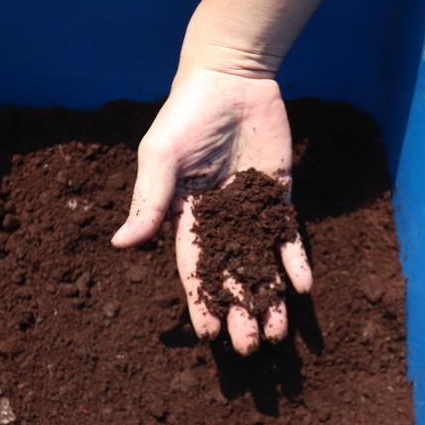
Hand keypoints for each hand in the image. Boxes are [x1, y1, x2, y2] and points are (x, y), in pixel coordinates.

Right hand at [111, 63, 312, 355]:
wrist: (230, 78)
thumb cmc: (186, 114)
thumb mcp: (161, 156)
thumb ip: (149, 200)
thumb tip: (122, 244)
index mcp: (184, 218)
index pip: (193, 272)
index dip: (201, 304)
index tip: (209, 337)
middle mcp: (218, 222)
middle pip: (230, 277)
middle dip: (240, 312)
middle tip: (251, 347)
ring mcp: (250, 211)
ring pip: (261, 265)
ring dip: (269, 298)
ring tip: (278, 333)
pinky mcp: (276, 196)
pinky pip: (287, 236)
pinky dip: (295, 261)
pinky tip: (302, 288)